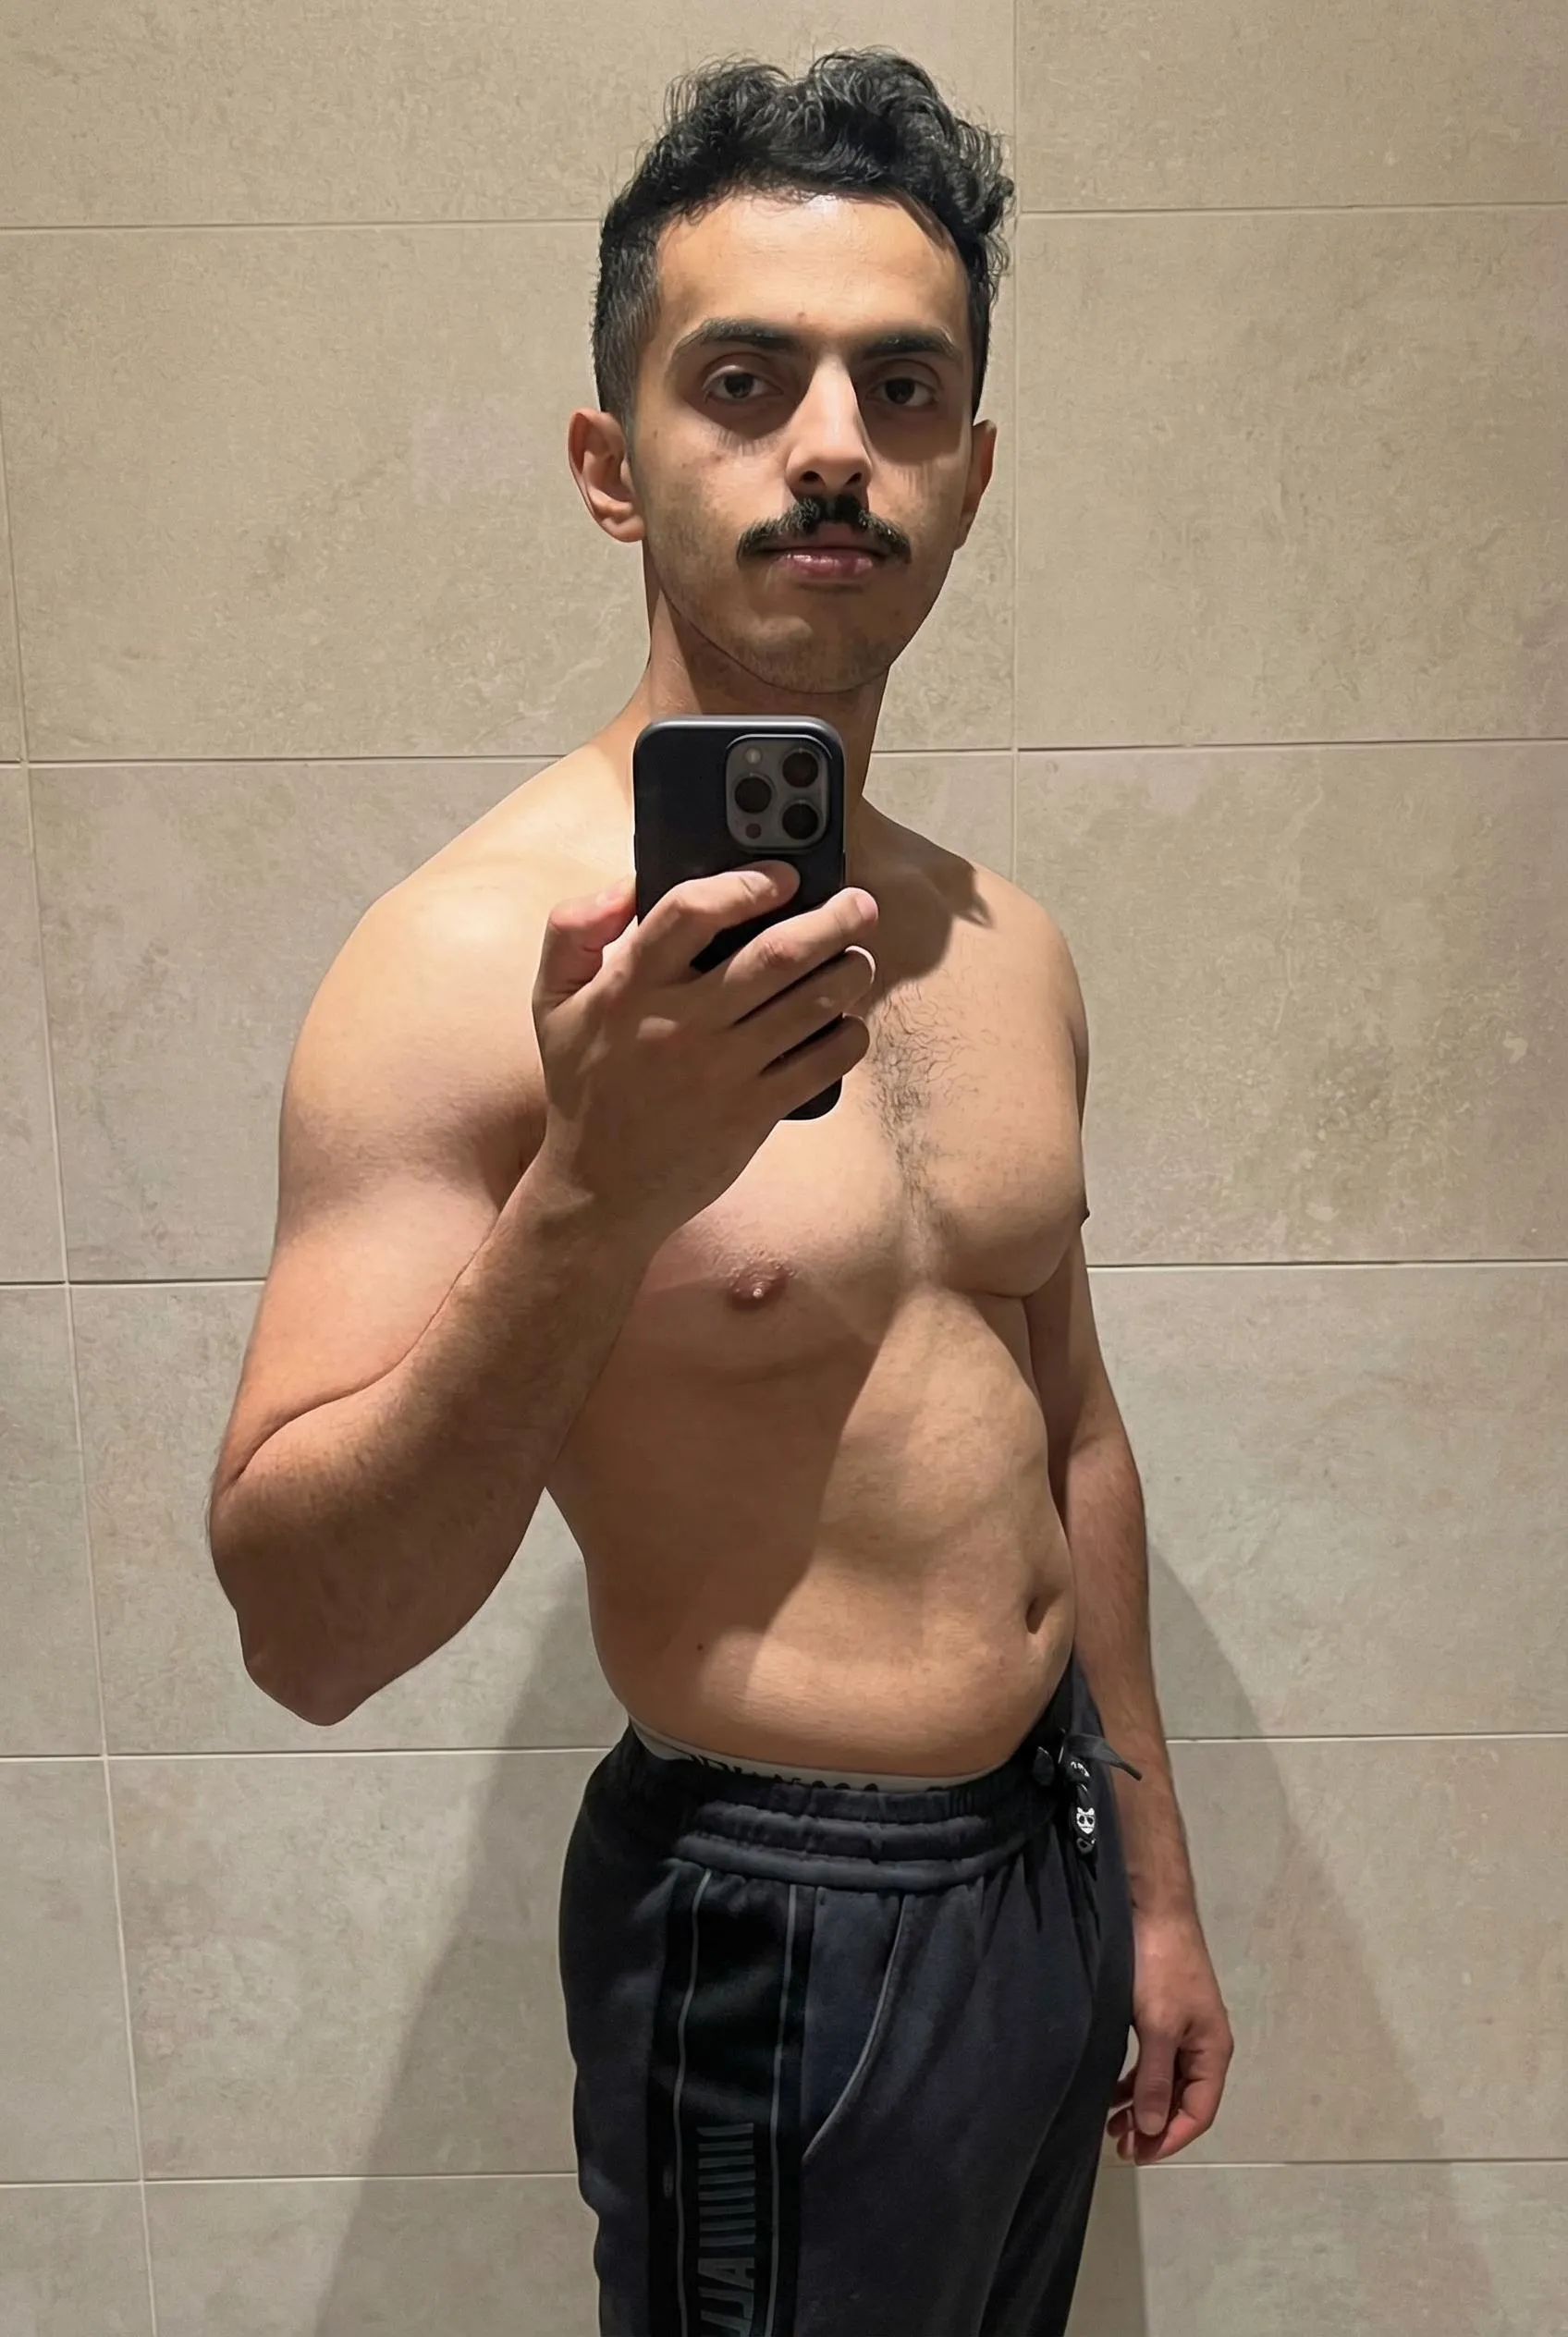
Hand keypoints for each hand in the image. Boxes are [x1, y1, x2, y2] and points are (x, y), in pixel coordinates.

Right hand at [530, 862, 877, 1246]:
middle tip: (858, 904)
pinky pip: (820, 1064)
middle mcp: (678, 1024)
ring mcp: (720, 1071)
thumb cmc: (584, 1087)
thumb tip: (627, 884)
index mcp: (628, 987)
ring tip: (858, 960)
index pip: (690, 911)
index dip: (746, 883)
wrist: (600, 1191)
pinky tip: (848, 1024)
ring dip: (848, 973)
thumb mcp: (552, 1003)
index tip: (783, 875)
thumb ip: (575, 931)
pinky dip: (847, 1037)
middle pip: (774, 954)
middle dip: (831, 920)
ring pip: (808, 1005)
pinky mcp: (752, 1113)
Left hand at [1108, 1908, 1232, 2163]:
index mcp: (1213, 2051)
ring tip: (1111, 2125)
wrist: (1153, 1910)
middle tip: (1120, 2145)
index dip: (1170, 2137)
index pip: (1199, 2112)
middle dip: (1154, 2126)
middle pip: (1183, 2101)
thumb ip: (1156, 2078)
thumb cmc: (1160, 1969)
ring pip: (1165, 2083)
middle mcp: (1203, 2046)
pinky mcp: (1162, 2015)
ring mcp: (1183, 2030)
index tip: (1138, 2153)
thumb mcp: (1158, 2027)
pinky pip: (1152, 2062)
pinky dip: (1135, 2081)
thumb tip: (1152, 2127)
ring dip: (1141, 2106)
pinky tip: (1112, 2092)